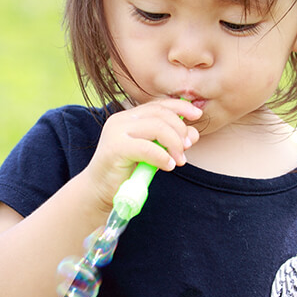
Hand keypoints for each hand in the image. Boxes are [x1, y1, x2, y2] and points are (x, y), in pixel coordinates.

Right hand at [84, 98, 201, 210]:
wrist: (99, 191)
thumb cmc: (126, 172)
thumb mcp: (152, 154)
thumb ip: (169, 142)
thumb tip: (193, 133)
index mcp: (128, 117)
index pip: (158, 105)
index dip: (180, 107)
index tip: (197, 115)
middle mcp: (121, 120)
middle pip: (160, 114)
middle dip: (180, 130)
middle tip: (187, 148)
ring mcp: (116, 132)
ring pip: (157, 128)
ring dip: (174, 144)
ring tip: (179, 161)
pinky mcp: (116, 148)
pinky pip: (148, 147)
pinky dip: (162, 157)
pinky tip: (168, 166)